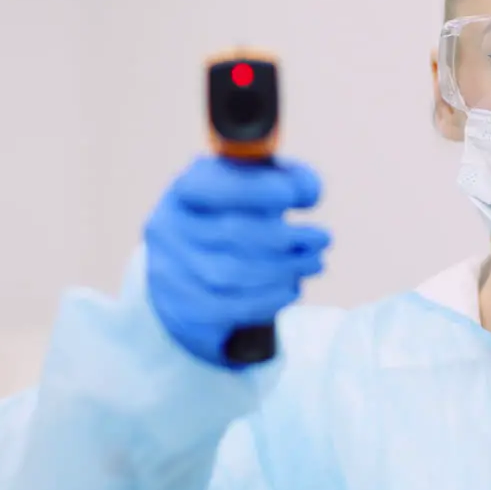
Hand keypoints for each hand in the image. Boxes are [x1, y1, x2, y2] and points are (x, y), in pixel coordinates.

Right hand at [145, 156, 330, 366]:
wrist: (192, 273)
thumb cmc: (233, 219)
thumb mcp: (253, 190)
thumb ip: (284, 179)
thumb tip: (308, 191)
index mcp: (184, 190)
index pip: (217, 186)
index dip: (259, 189)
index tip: (296, 196)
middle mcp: (167, 228)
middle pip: (231, 232)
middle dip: (286, 237)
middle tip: (322, 239)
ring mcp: (169, 272)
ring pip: (232, 274)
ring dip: (284, 269)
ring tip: (314, 262)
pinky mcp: (181, 310)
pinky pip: (229, 308)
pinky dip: (269, 298)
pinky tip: (292, 288)